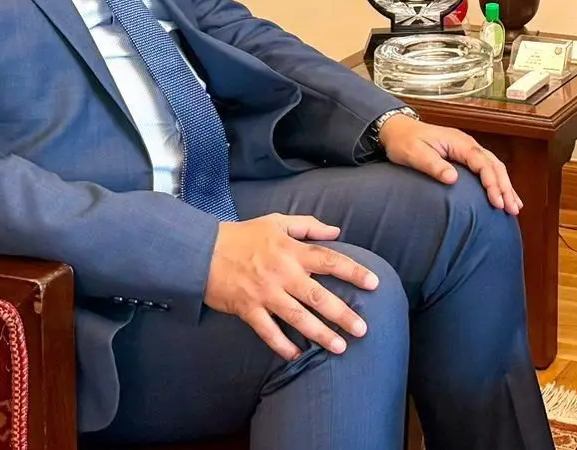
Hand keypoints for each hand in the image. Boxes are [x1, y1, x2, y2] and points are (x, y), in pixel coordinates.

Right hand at [204, 213, 378, 360]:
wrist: (202, 251)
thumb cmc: (242, 235)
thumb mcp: (276, 222)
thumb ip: (307, 226)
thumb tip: (336, 231)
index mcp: (291, 251)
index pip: (329, 260)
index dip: (353, 272)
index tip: (374, 283)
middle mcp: (282, 274)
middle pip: (318, 296)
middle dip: (342, 313)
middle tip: (362, 329)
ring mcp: (265, 294)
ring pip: (298, 317)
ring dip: (320, 333)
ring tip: (340, 346)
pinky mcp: (248, 310)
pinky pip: (268, 332)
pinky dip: (283, 344)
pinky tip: (298, 355)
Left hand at [378, 116, 522, 214]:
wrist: (397, 130)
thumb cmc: (405, 141)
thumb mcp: (415, 154)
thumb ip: (434, 165)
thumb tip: (453, 179)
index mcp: (458, 142)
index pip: (482, 163)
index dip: (492, 182)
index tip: (497, 201)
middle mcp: (467, 144)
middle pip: (494, 165)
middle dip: (505, 187)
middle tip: (512, 209)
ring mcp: (467, 150)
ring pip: (494, 167)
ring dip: (505, 186)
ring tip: (515, 207)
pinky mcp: (464, 156)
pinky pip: (487, 169)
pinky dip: (498, 182)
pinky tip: (504, 195)